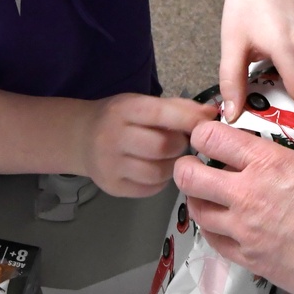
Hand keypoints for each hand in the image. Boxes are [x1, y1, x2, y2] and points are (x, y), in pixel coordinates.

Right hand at [79, 94, 217, 197]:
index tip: (207, 123)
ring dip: (172, 166)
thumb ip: (177, 108)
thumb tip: (212, 114)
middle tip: (182, 143)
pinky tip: (155, 169)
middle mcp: (113, 136)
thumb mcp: (142, 104)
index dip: (190, 119)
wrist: (81, 138)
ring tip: (168, 157)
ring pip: (158, 172)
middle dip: (181, 145)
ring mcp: (110, 165)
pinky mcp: (112, 187)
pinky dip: (160, 181)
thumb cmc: (120, 118)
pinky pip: (150, 189)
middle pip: (162, 146)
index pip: (162, 114)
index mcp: (123, 109)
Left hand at [174, 118, 293, 293]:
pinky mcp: (250, 259)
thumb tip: (286, 158)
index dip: (202, 136)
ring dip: (199, 201)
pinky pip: (215, 242)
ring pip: (197, 211)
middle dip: (186, 169)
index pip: (210, 138)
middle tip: (194, 168)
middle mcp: (248, 194)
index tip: (205, 139)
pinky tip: (225, 227)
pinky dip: (214, 231)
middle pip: (189, 177)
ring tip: (211, 199)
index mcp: (268, 163)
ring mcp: (245, 230)